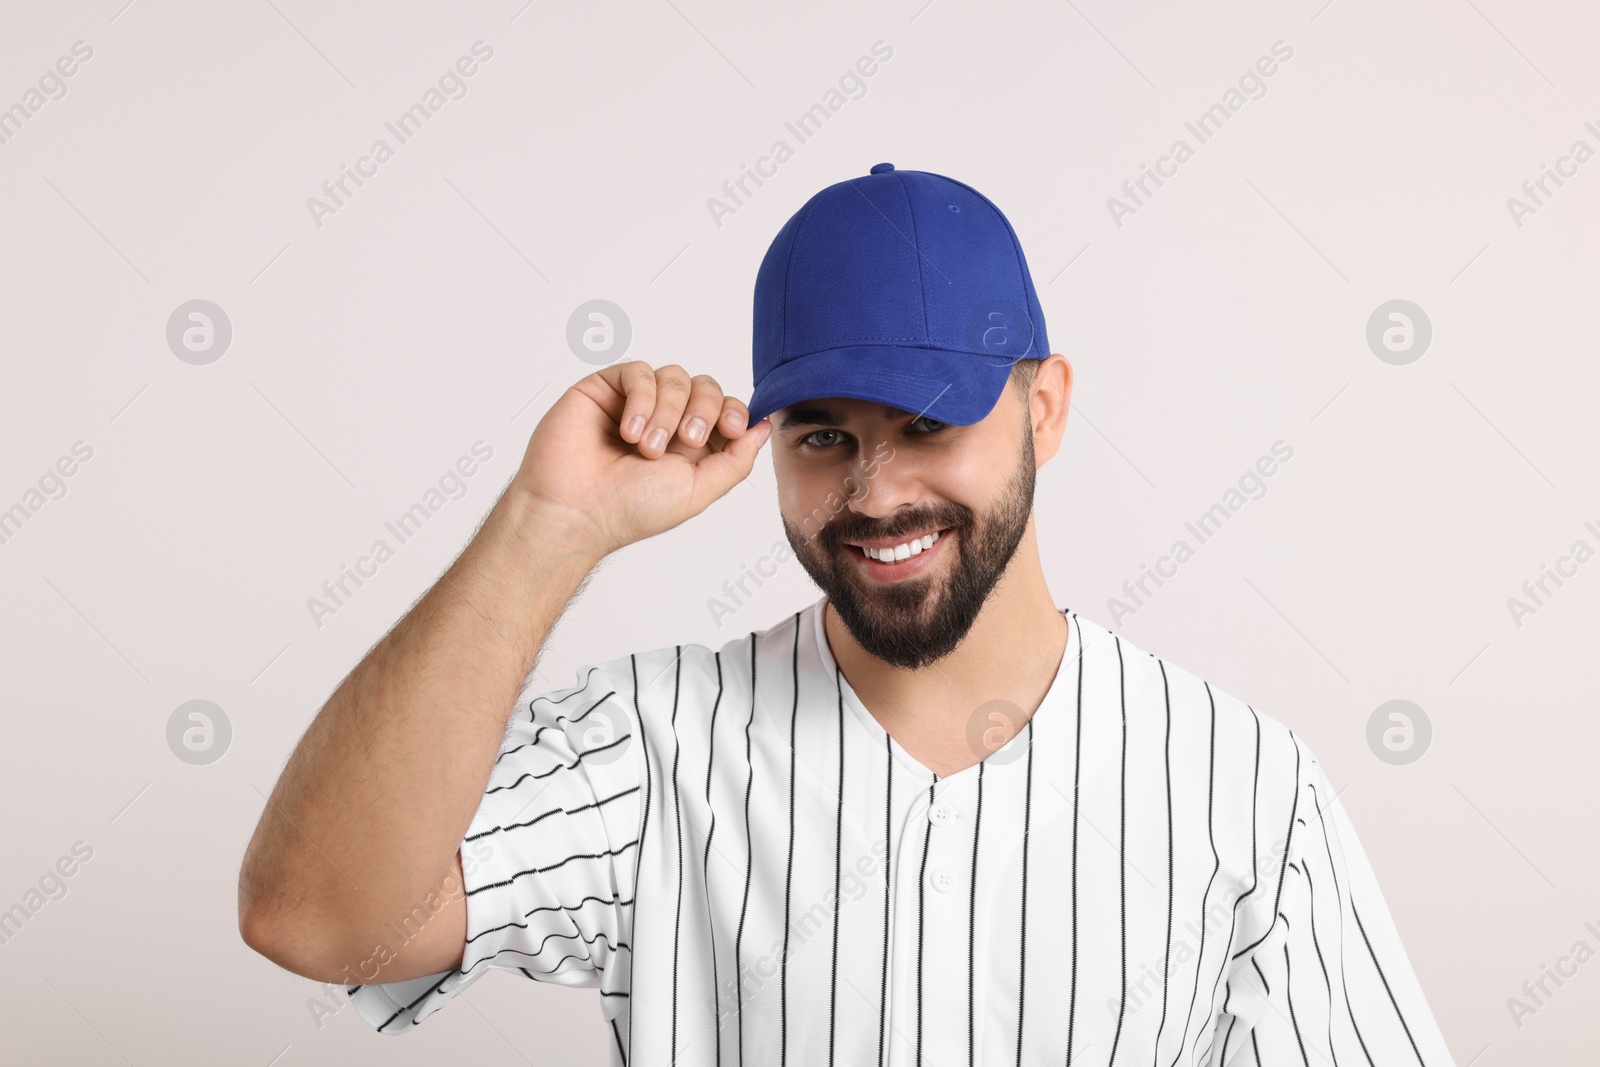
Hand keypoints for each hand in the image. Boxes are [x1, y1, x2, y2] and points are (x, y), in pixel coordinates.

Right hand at [509, 361, 771, 556]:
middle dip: (703, 410)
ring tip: (645, 446)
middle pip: (706, 386)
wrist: (575, 512)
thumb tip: (763, 428)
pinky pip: (639, 372)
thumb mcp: (699, 491)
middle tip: (685, 442)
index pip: (725, 407)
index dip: (734, 411)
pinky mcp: (605, 388)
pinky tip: (629, 430)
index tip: (731, 429)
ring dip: (668, 411)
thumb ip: (736, 461)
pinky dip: (642, 399)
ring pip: (674, 376)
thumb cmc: (629, 509)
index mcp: (690, 446)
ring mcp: (635, 402)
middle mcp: (665, 421)